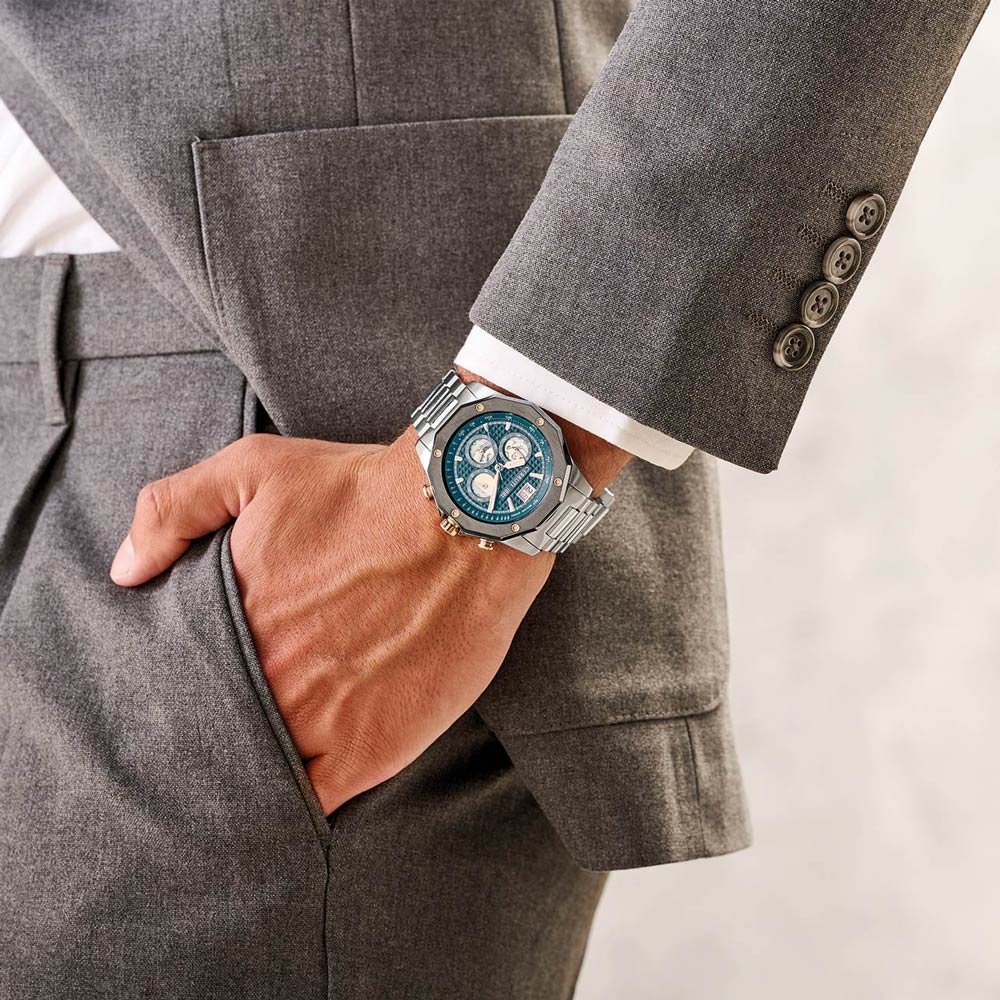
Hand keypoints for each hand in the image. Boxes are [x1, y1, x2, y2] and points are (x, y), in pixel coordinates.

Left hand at [109, 428, 554, 812]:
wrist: (466, 518)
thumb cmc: (365, 490)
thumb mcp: (256, 467)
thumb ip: (173, 509)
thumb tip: (124, 573)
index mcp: (234, 619)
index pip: (176, 681)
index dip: (173, 694)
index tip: (174, 698)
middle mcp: (270, 677)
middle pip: (212, 732)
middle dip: (203, 737)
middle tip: (200, 743)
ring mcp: (320, 720)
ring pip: (258, 772)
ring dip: (247, 775)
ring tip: (239, 779)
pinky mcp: (374, 748)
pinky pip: (315, 802)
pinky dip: (295, 805)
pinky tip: (286, 799)